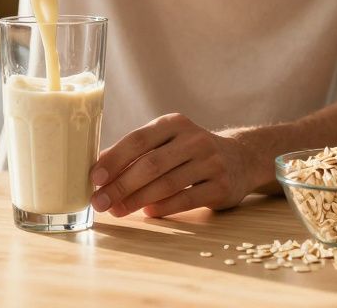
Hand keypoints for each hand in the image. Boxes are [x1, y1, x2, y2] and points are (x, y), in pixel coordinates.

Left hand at [89, 113, 256, 218]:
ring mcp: (211, 162)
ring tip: (117, 210)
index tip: (95, 177)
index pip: (138, 140)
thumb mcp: (166, 141)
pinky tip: (147, 213)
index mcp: (174, 124)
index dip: (115, 159)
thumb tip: (98, 166)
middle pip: (151, 164)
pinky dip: (163, 208)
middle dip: (121, 185)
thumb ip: (136, 151)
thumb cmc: (189, 152)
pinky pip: (186, 199)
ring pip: (167, 184)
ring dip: (137, 200)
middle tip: (100, 202)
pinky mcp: (221, 186)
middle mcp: (194, 139)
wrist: (241, 159)